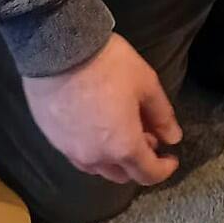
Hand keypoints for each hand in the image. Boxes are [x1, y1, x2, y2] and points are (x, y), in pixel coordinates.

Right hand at [21, 33, 182, 185]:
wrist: (56, 47)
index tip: (171, 157)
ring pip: (98, 168)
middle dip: (139, 163)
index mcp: (123, 147)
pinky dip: (93, 149)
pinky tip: (95, 127)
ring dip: (114, 158)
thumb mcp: (146, 84)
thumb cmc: (107, 64)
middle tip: (146, 137)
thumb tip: (172, 138)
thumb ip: (162, 116)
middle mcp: (96, 157)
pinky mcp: (51, 138)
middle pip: (123, 175)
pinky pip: (77, 154)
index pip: (149, 174)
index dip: (164, 168)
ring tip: (120, 132)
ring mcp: (70, 150)